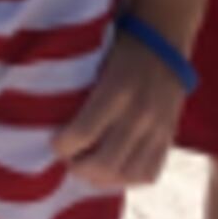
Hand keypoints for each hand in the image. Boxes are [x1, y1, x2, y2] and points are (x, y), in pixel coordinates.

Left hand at [52, 35, 188, 190]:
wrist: (162, 39)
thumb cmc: (116, 47)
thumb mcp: (92, 61)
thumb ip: (77, 91)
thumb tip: (48, 120)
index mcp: (115, 92)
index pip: (82, 135)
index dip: (62, 147)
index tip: (53, 143)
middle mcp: (138, 114)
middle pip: (105, 163)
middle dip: (79, 168)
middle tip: (67, 160)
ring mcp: (157, 129)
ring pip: (127, 174)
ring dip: (102, 178)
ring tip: (86, 169)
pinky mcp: (169, 137)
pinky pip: (149, 173)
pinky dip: (127, 179)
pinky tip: (111, 172)